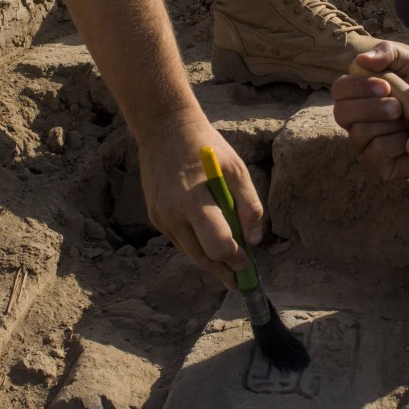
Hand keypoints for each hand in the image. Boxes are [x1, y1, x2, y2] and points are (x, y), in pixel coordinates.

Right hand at [138, 112, 264, 286]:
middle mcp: (172, 214)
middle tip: (239, 281)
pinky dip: (195, 246)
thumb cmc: (206, 146)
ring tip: (228, 269)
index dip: (235, 260)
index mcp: (194, 201)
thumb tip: (254, 240)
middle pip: (201, 257)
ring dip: (209, 262)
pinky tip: (209, 245)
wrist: (163, 127)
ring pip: (188, 252)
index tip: (248, 266)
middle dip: (222, 271)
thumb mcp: (236, 169)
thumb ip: (249, 205)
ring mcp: (160, 216)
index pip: (217, 245)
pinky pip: (179, 240)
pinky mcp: (154, 215)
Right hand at [330, 40, 408, 182]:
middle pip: (342, 113)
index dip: (357, 87)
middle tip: (397, 107)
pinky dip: (396, 144)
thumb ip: (387, 52)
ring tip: (408, 121)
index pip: (340, 89)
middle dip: (370, 108)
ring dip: (387, 125)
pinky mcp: (378, 165)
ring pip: (360, 134)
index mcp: (356, 94)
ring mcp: (364, 144)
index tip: (385, 85)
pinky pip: (376, 154)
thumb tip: (363, 60)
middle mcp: (354, 121)